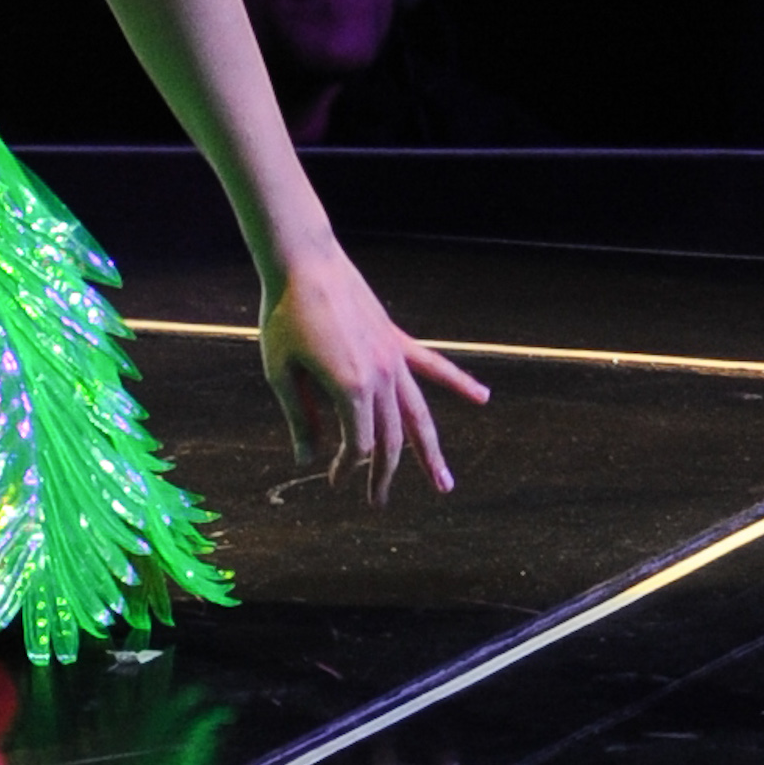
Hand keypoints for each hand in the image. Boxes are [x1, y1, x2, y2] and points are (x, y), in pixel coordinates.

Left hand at [259, 243, 488, 504]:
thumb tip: (307, 458)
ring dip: (431, 452)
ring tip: (444, 485)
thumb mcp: (280, 371)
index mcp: (350, 389)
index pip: (359, 445)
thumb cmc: (285, 316)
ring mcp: (393, 359)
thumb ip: (298, 416)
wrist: (303, 262)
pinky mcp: (396, 340)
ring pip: (419, 415)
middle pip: (391, 439)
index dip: (347, 467)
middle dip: (385, 475)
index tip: (332, 480)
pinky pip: (434, 366)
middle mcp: (381, 378)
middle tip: (378, 502)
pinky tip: (483, 398)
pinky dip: (460, 383)